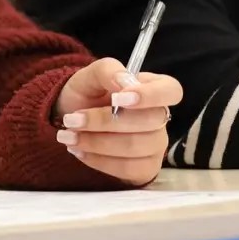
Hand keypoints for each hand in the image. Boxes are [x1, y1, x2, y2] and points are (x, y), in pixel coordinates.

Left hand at [54, 59, 182, 184]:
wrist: (67, 120)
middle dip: (105, 121)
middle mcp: (160, 117)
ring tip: (68, 136)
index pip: (171, 90)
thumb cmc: (85, 95)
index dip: (150, 96)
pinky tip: (79, 151)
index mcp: (153, 88)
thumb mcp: (88, 76)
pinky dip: (99, 160)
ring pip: (136, 147)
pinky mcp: (146, 168)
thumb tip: (124, 82)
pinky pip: (129, 169)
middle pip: (150, 122)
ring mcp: (156, 145)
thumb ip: (107, 71)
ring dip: (96, 142)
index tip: (118, 98)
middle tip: (71, 119)